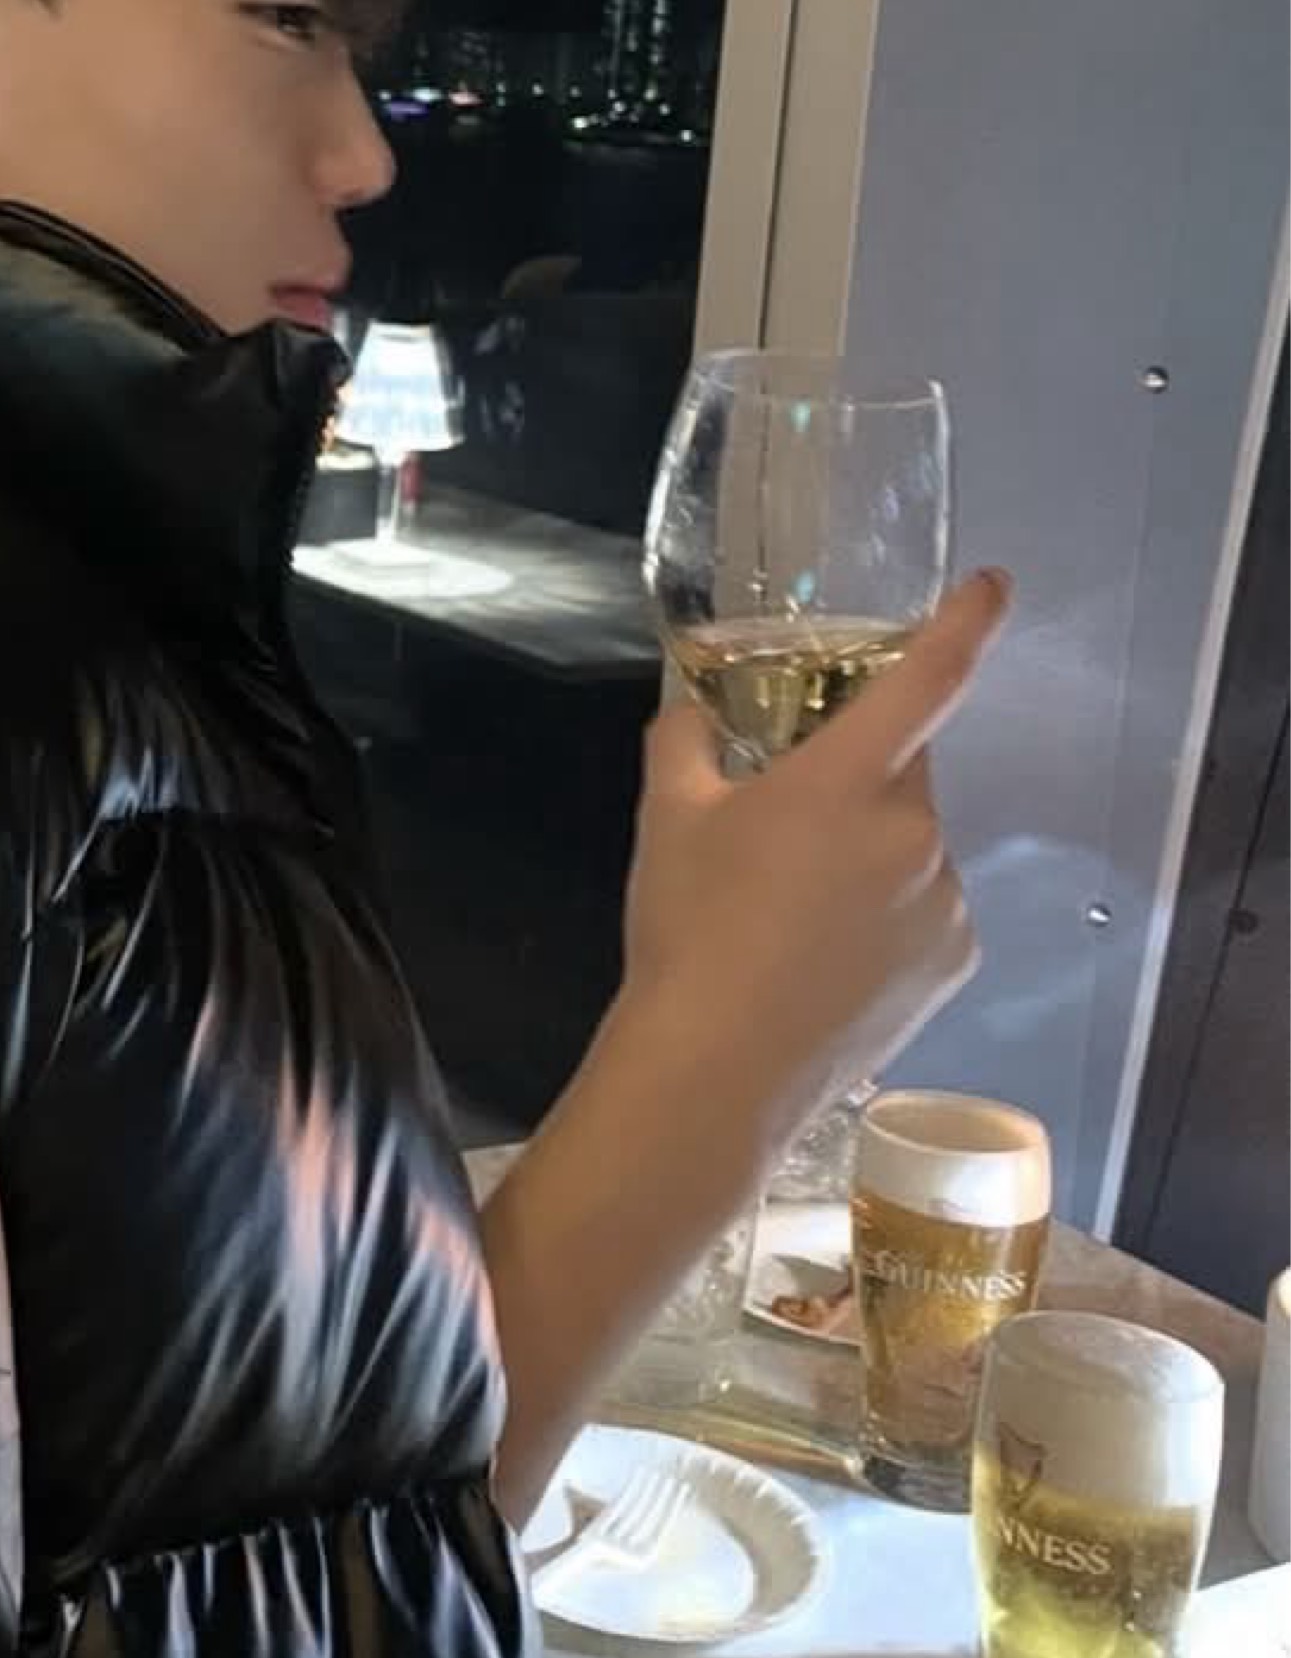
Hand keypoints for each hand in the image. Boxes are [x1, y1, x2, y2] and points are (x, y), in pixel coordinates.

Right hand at [618, 570, 1010, 1148]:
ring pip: (911, 847)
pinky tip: (826, 962)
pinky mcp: (955, 962)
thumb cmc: (688, 930)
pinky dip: (889, 919)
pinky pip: (926, 911)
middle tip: (783, 834)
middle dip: (855, 784)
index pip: (928, 678)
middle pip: (902, 773)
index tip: (993, 586)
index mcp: (850, 778)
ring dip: (870, 858)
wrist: (718, 1071)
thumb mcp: (665, 819)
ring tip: (793, 920)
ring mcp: (945, 901)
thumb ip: (685, 741)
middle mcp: (917, 831)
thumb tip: (692, 712)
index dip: (965, 623)